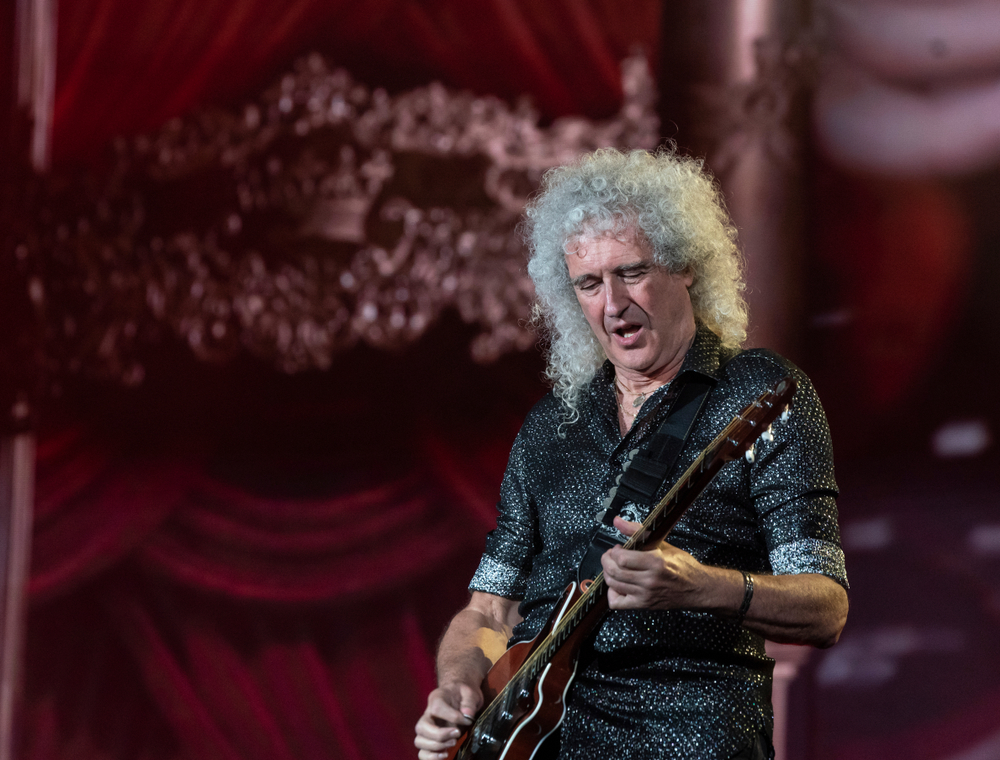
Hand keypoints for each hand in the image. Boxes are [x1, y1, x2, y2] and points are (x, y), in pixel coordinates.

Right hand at [414, 682, 481, 759]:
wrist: (460, 696)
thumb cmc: (464, 693)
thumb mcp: (470, 692)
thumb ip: (469, 702)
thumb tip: (467, 715)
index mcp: (437, 699)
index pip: (437, 709)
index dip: (453, 717)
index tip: (467, 720)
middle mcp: (428, 714)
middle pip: (421, 727)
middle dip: (439, 735)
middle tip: (457, 734)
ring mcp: (428, 728)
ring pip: (419, 741)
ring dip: (435, 746)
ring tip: (453, 743)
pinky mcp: (431, 739)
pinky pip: (422, 752)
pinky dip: (431, 757)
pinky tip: (445, 754)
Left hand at [601, 516, 723, 610]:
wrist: (697, 588)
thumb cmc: (682, 566)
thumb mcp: (662, 543)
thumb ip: (637, 531)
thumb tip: (617, 521)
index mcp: (656, 563)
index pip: (622, 559)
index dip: (614, 552)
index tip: (618, 548)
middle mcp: (650, 581)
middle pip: (615, 572)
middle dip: (607, 561)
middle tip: (611, 556)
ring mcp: (646, 595)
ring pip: (613, 585)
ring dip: (608, 574)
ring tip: (615, 567)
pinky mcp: (644, 605)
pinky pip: (617, 603)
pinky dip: (612, 593)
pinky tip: (618, 585)